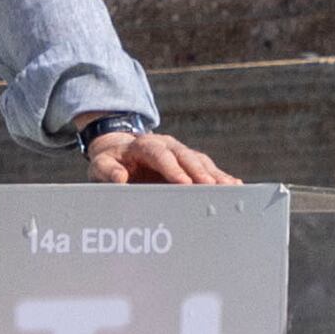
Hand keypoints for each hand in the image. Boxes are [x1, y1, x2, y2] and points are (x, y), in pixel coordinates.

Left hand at [85, 126, 234, 185]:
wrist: (118, 151)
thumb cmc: (109, 162)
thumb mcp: (100, 166)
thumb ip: (107, 171)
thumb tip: (120, 178)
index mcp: (143, 145)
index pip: (160, 154)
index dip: (173, 168)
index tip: (184, 183)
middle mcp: (166, 145)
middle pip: (186, 156)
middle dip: (200, 172)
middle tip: (212, 187)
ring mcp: (180, 152)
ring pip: (200, 161)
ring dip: (214, 175)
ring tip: (228, 189)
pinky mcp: (188, 163)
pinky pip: (207, 168)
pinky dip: (220, 177)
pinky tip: (234, 186)